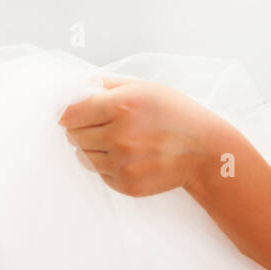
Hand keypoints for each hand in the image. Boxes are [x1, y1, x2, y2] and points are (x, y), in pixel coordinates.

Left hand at [58, 76, 213, 196]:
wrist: (204, 151)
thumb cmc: (175, 114)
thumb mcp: (144, 87)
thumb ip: (107, 85)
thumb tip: (77, 87)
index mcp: (122, 106)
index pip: (70, 113)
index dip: (67, 112)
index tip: (69, 113)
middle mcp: (119, 136)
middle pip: (73, 135)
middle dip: (80, 128)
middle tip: (98, 125)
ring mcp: (122, 163)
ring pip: (82, 155)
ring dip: (91, 147)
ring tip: (115, 140)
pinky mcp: (125, 184)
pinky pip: (98, 172)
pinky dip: (105, 164)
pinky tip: (126, 155)